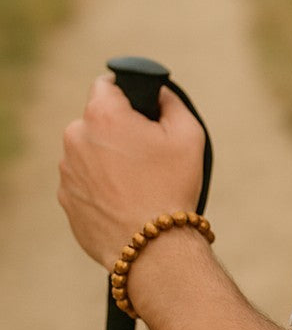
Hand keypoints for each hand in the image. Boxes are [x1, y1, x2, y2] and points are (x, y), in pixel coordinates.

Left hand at [59, 76, 204, 269]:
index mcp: (104, 116)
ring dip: (108, 156)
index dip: (128, 93)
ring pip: (89, 150)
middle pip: (97, 119)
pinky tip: (126, 197)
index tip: (143, 111)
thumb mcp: (188, 134)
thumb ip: (171, 102)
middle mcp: (76, 137)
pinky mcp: (65, 197)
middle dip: (118, 128)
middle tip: (148, 151)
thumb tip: (158, 93)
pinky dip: (101, 182)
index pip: (106, 84)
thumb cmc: (171, 186)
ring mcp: (66, 169)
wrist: (152, 245)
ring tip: (138, 180)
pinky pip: (84, 178)